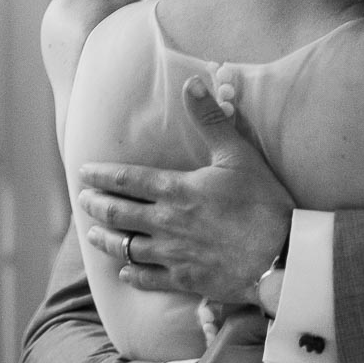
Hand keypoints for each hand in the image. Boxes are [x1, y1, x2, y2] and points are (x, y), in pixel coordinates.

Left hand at [78, 76, 294, 302]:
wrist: (281, 256)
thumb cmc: (263, 202)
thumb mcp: (238, 155)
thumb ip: (210, 120)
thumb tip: (192, 83)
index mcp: (176, 190)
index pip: (126, 180)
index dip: (101, 175)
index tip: (83, 173)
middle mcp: (166, 222)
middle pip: (118, 213)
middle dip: (95, 205)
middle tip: (82, 201)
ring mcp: (173, 254)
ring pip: (125, 248)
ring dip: (105, 239)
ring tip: (93, 234)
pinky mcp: (185, 279)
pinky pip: (147, 279)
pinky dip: (131, 274)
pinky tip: (124, 272)